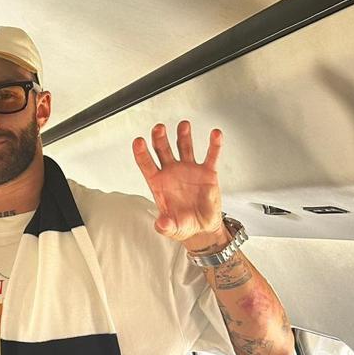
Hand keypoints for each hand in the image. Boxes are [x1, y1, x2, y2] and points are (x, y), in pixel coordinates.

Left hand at [131, 121, 225, 250]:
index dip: (141, 153)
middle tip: (158, 128)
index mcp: (158, 183)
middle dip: (159, 138)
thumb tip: (161, 224)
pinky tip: (215, 134)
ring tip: (183, 125)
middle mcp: (172, 172)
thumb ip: (165, 226)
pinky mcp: (207, 172)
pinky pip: (211, 155)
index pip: (146, 164)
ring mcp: (189, 170)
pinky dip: (214, 144)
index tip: (138, 141)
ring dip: (183, 135)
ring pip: (184, 147)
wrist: (202, 227)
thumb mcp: (172, 229)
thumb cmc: (182, 225)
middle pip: (162, 150)